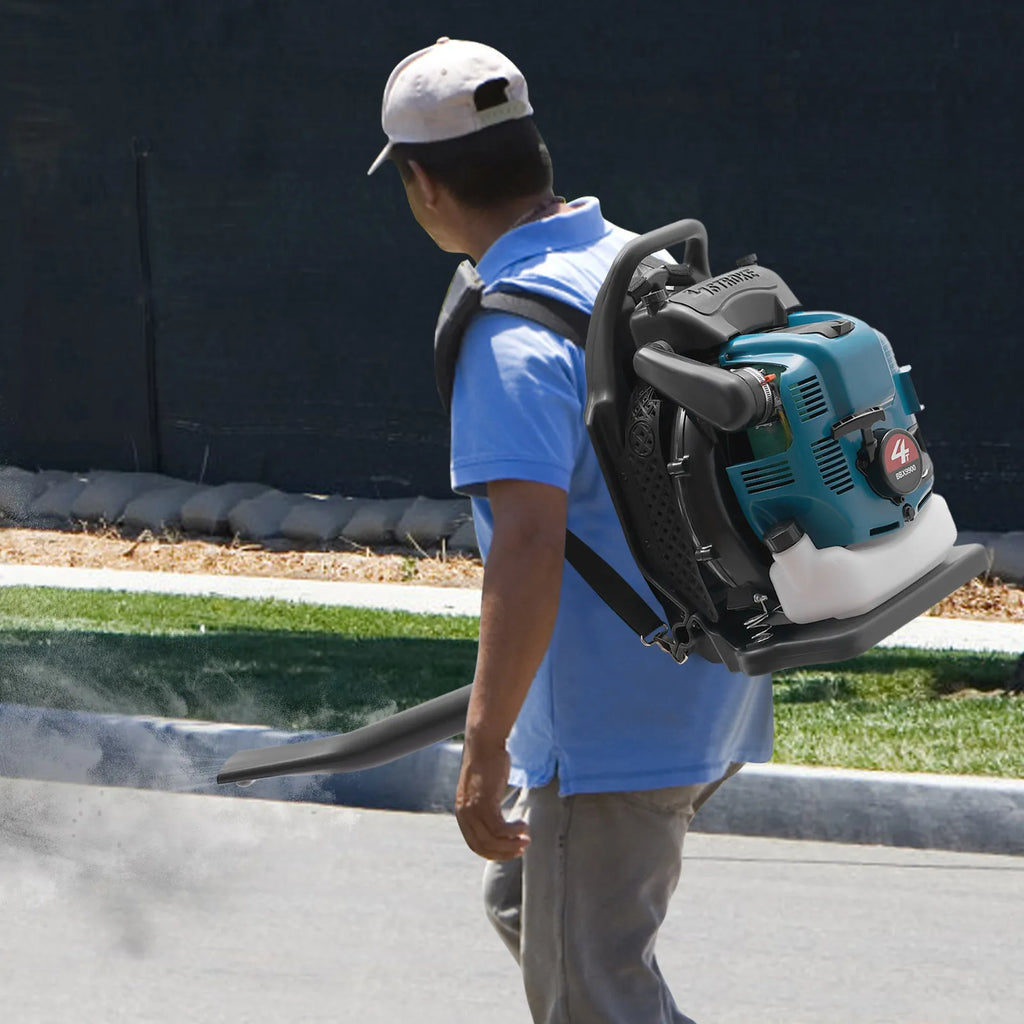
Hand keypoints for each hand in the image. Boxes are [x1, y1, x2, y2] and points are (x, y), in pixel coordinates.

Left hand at [455, 738, 529, 860]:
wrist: (484, 744)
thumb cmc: (487, 764)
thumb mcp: (483, 791)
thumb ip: (486, 807)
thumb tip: (499, 821)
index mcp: (462, 814)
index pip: (476, 845)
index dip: (495, 853)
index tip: (512, 851)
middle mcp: (465, 815)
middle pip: (483, 847)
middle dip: (504, 852)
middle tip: (522, 848)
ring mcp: (473, 810)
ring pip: (492, 840)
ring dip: (511, 844)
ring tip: (526, 838)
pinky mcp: (484, 803)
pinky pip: (500, 828)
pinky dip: (513, 831)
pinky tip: (524, 826)